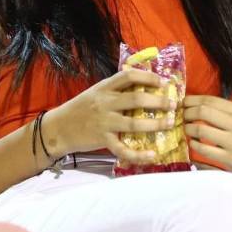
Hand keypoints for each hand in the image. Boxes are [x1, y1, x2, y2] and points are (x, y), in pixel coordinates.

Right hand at [42, 68, 175, 163]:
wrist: (58, 128)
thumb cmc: (80, 109)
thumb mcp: (96, 93)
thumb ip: (115, 90)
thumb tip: (141, 85)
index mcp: (104, 88)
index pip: (128, 76)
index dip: (147, 77)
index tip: (163, 81)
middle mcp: (105, 103)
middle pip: (136, 98)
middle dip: (158, 100)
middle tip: (173, 104)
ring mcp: (104, 122)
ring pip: (134, 123)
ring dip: (155, 124)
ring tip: (169, 123)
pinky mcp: (103, 140)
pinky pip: (123, 149)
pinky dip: (139, 154)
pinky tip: (152, 155)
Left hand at [182, 95, 231, 188]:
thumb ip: (226, 112)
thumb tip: (198, 104)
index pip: (210, 100)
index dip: (192, 100)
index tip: (183, 103)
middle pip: (203, 111)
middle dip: (187, 113)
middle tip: (182, 117)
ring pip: (200, 130)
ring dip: (188, 129)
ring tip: (187, 130)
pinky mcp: (230, 159)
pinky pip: (204, 150)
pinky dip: (194, 146)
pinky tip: (193, 144)